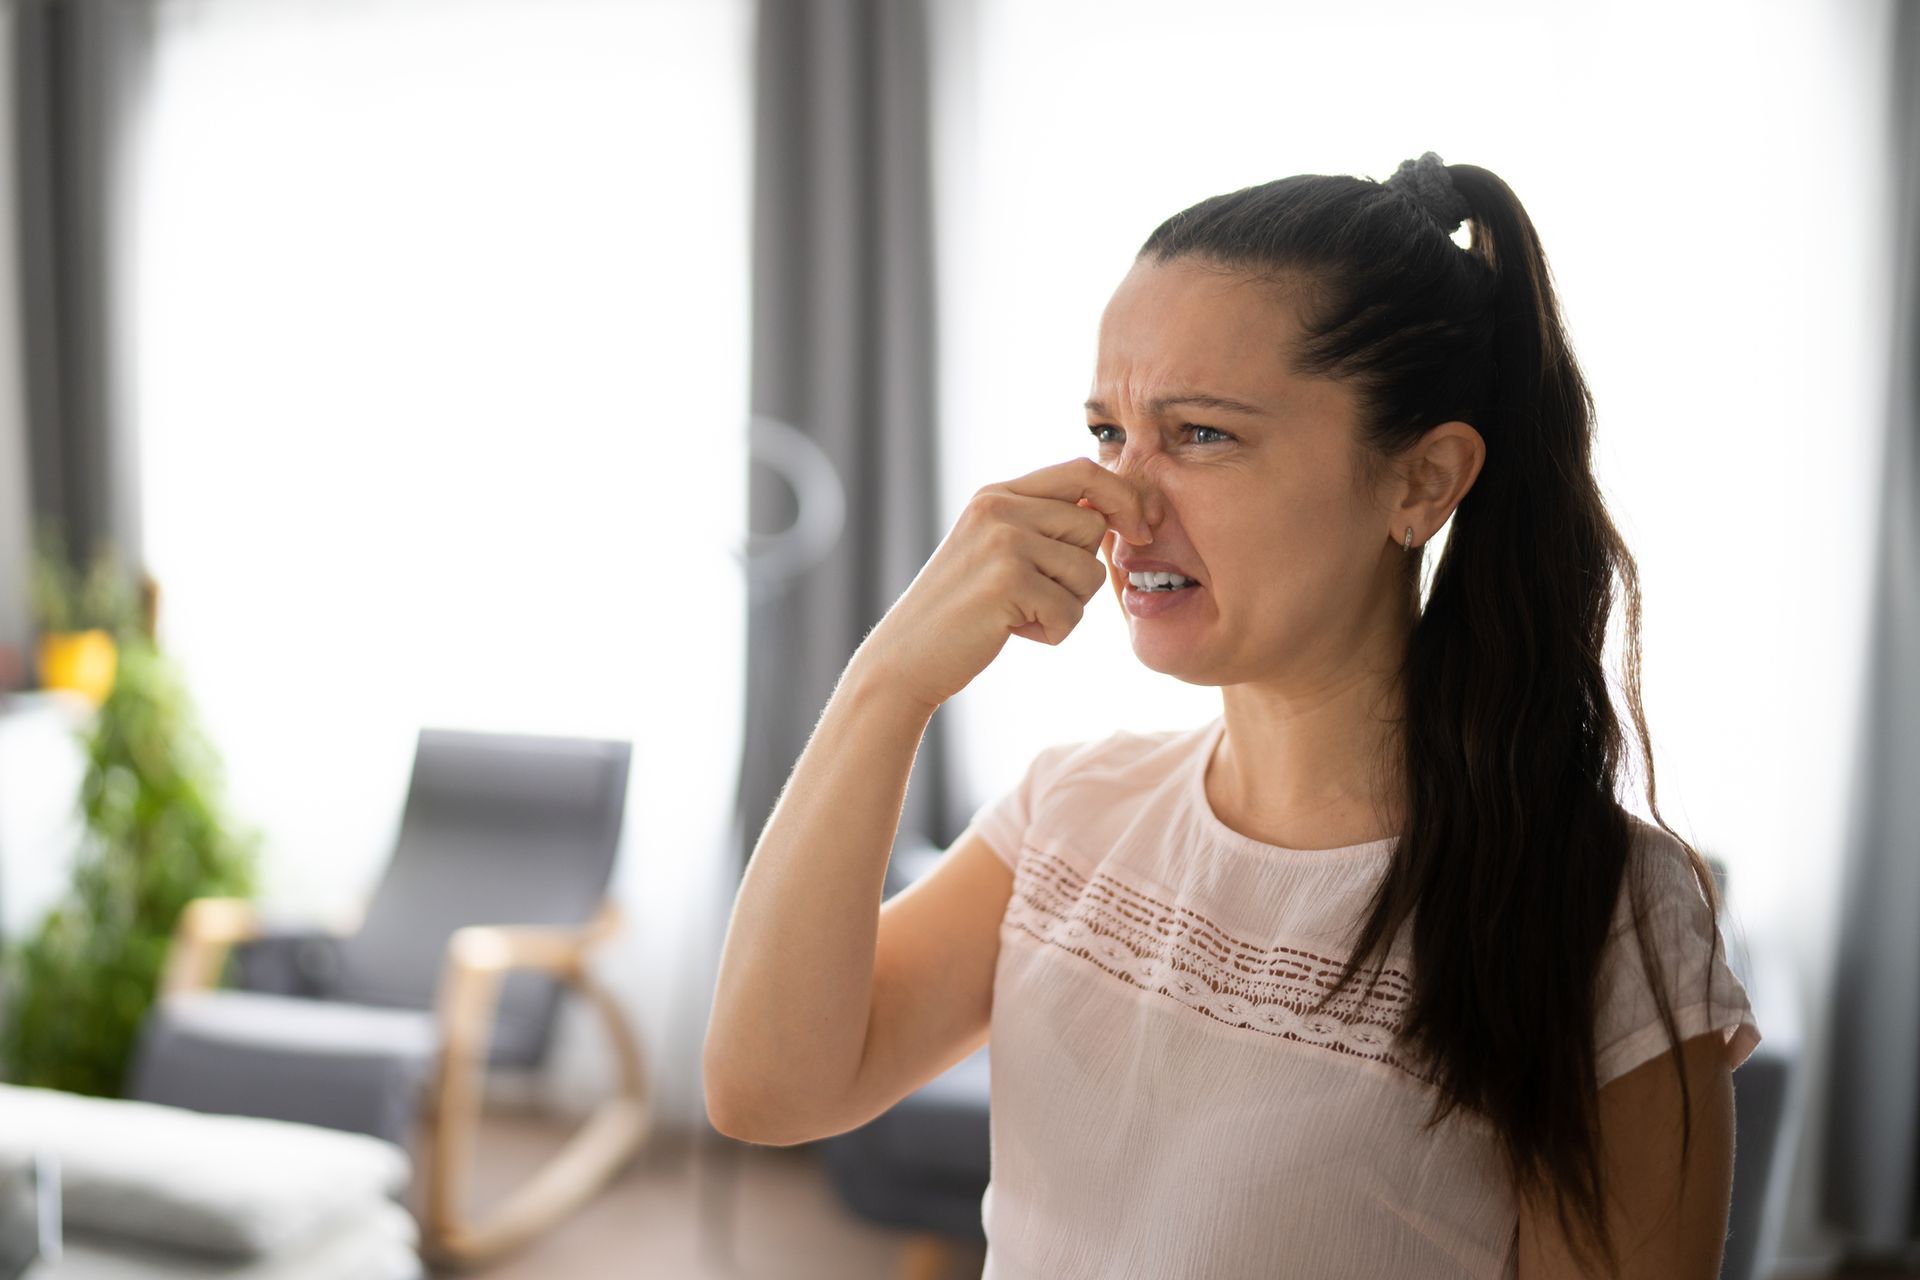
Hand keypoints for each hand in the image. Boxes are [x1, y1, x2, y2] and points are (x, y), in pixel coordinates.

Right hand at [851, 457, 1150, 711]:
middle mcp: (999, 508)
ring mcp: (1002, 542)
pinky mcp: (1007, 582)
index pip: (1083, 470)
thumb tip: (1118, 511)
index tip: (1141, 529)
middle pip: (1093, 527)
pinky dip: (1053, 631)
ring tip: (1021, 613)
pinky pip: (1072, 611)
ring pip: (1089, 572)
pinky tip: (1014, 631)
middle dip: (1081, 571)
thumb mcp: (997, 548)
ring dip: (1068, 606)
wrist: (906, 656)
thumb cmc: (963, 610)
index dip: (1124, 497)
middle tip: (1038, 594)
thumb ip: (1044, 524)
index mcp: (998, 493)